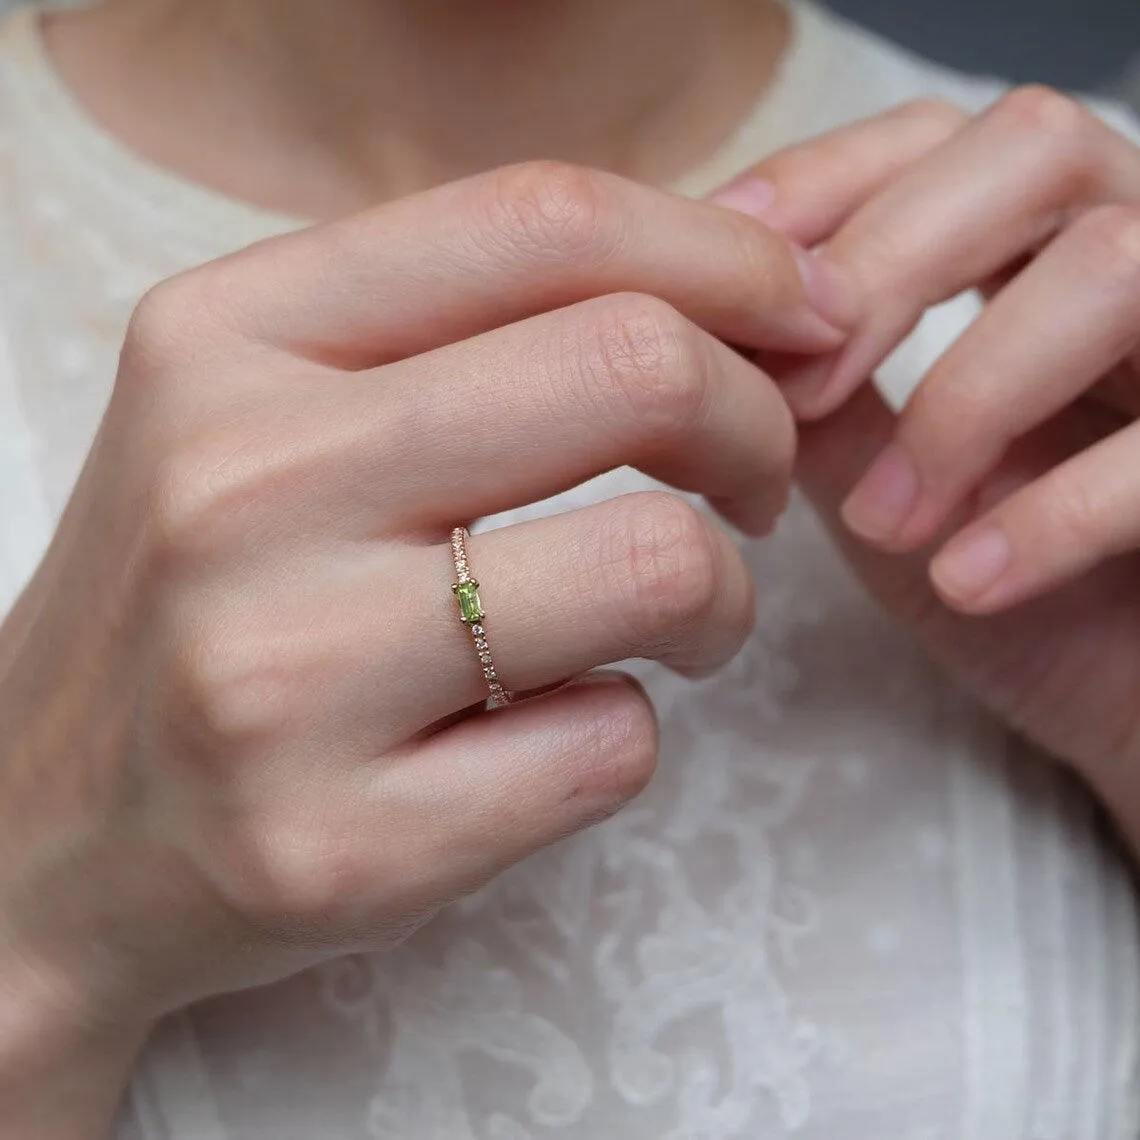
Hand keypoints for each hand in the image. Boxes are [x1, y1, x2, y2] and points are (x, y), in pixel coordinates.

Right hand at [0, 162, 850, 1136]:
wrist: (40, 835)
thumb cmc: (197, 603)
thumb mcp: (268, 417)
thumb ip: (467, 331)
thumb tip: (734, 276)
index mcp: (224, 343)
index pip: (539, 222)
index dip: (723, 255)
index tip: (800, 315)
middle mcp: (237, 487)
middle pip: (634, 368)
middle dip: (758, 422)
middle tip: (754, 480)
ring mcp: (280, 677)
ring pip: (658, 567)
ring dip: (723, 596)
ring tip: (681, 623)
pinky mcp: (340, 847)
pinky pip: (613, 748)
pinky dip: (628, 730)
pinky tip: (549, 736)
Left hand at [715, 91, 1139, 834]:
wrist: (1122, 696)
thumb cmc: (1011, 590)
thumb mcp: (888, 490)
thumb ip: (818, 409)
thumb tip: (713, 341)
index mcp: (1043, 253)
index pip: (939, 140)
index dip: (825, 183)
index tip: (726, 273)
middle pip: (1034, 152)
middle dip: (887, 267)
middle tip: (797, 397)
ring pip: (1113, 267)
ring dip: (964, 403)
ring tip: (886, 525)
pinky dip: (1048, 517)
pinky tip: (965, 585)